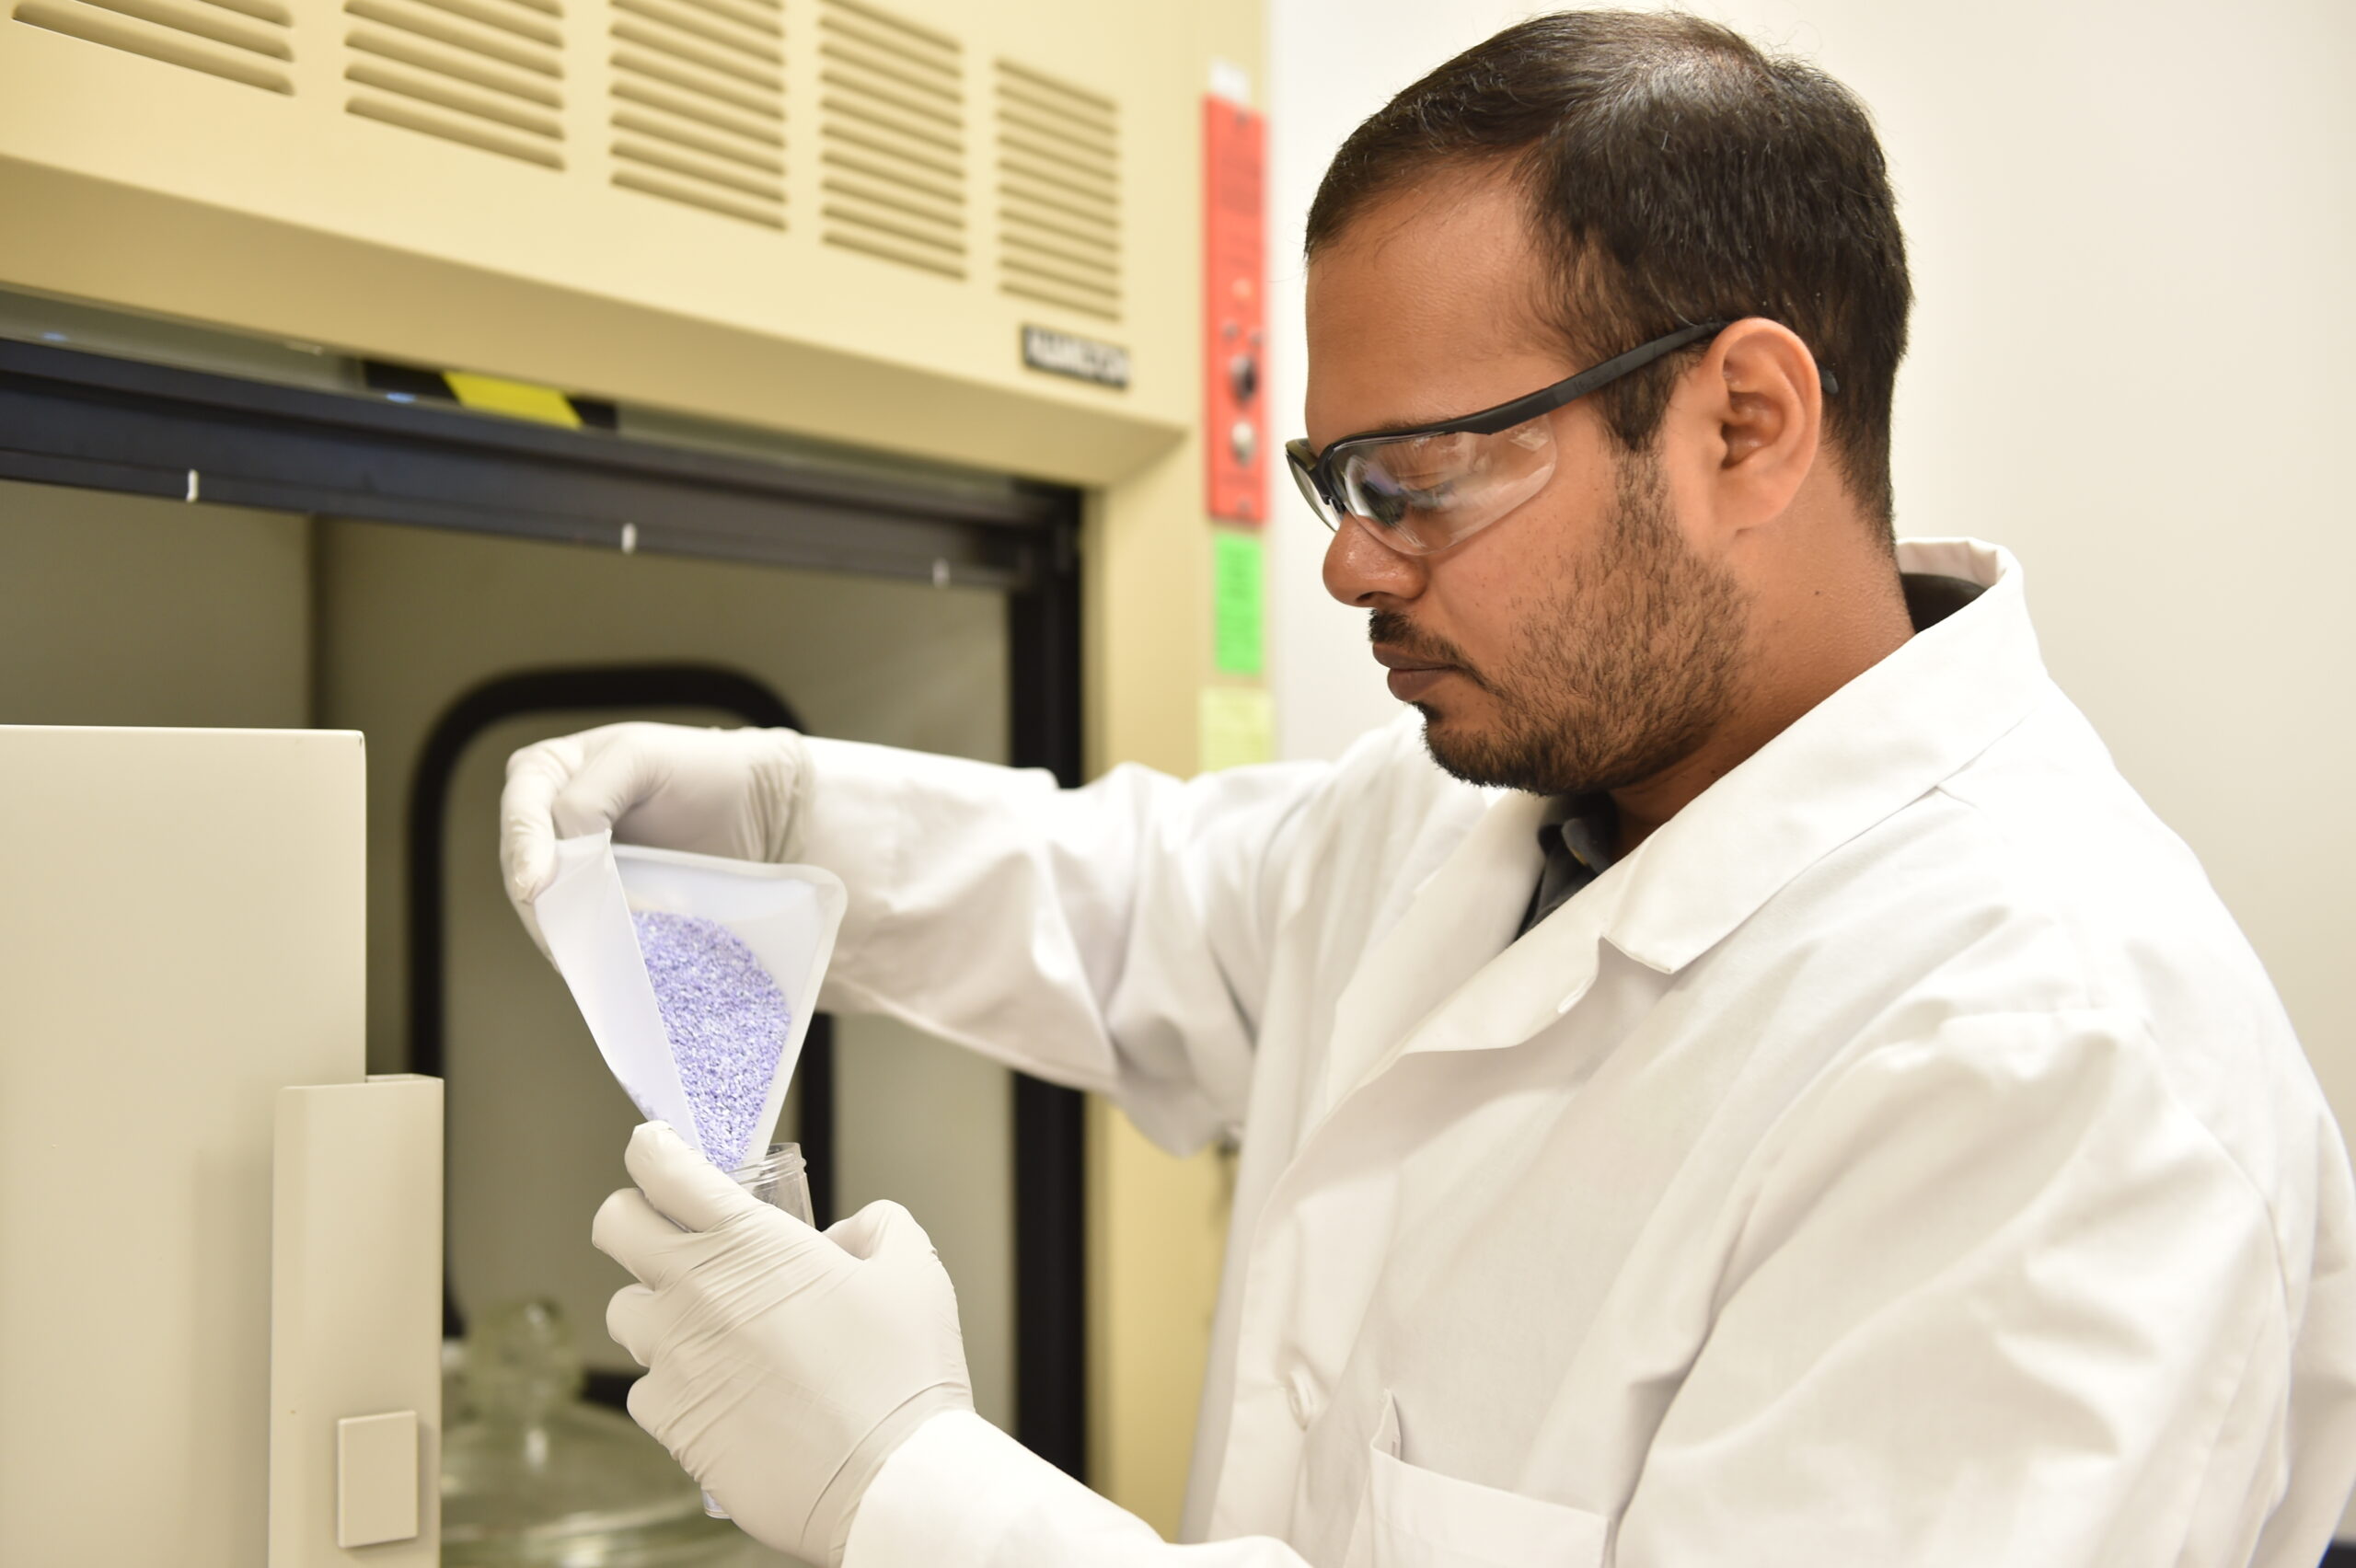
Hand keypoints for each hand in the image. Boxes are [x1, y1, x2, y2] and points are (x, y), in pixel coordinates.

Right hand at [500, 723, 807, 952]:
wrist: (753, 806)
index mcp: (547, 772)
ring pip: (547, 905)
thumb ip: (588, 796)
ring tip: (589, 953)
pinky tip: (606, 957)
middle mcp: (548, 819)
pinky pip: (583, 926)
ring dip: (567, 929)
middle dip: (543, 902)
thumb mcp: (637, 757)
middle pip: (524, 868)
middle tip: (564, 935)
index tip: (535, 887)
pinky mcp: (601, 902)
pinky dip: (593, 942)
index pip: (521, 814)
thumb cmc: (697, 768)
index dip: (523, 851)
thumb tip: (571, 856)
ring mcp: (573, 865)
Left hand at [593, 1123, 973, 1565]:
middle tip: (670, 1231)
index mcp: (747, 1241)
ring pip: (624, 1311)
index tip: (659, 1150)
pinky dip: (674, 1382)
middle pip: (612, 1226)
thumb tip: (846, 1233)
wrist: (888, 1481)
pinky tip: (721, 1390)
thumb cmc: (903, 1376)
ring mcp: (672, 1358)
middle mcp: (693, 1291)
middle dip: (633, 1216)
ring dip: (657, 1307)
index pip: (662, 1168)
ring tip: (709, 1325)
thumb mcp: (914, 1271)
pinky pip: (645, 1386)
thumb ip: (877, 1227)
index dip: (653, 1149)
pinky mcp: (668, 1421)